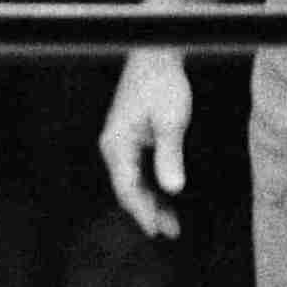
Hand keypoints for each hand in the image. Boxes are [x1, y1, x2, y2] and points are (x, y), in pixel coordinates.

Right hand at [99, 47, 192, 237]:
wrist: (156, 55)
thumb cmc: (162, 83)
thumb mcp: (172, 120)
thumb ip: (170, 155)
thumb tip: (172, 188)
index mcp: (117, 143)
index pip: (126, 187)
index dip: (142, 211)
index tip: (156, 230)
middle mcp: (114, 145)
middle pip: (127, 188)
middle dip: (148, 211)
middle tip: (170, 231)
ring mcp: (120, 141)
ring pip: (133, 180)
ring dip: (151, 200)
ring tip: (171, 221)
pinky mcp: (130, 136)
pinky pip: (137, 169)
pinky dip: (151, 185)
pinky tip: (165, 195)